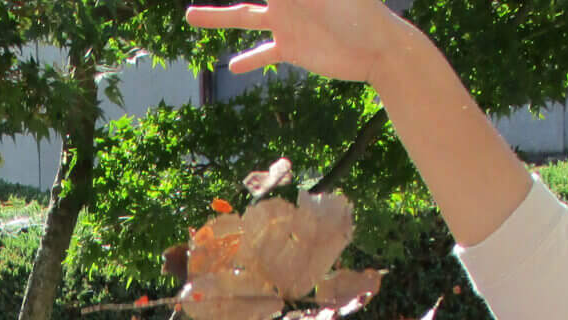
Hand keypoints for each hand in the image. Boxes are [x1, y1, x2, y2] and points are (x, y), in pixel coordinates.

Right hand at [186, 0, 410, 83]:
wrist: (377, 48)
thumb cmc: (362, 13)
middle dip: (224, 3)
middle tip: (192, 7)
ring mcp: (286, 22)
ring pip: (244, 17)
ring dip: (218, 17)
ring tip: (190, 15)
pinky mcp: (291, 48)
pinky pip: (264, 53)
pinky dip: (249, 59)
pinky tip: (233, 66)